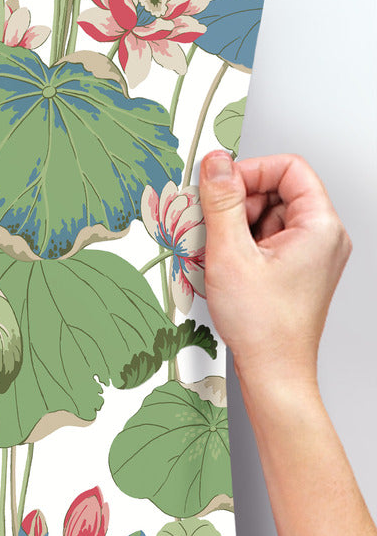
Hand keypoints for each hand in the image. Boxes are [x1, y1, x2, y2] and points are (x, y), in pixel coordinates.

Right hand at [199, 148, 351, 394]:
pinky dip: (242, 248)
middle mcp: (323, 237)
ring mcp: (311, 255)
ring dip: (236, 228)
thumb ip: (222, 203)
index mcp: (320, 226)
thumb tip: (216, 164)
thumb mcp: (231, 255)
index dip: (250, 171)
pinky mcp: (297, 271)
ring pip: (268, 218)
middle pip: (277, 192)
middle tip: (211, 227)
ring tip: (219, 256)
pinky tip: (226, 268)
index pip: (289, 169)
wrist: (274, 372)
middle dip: (238, 204)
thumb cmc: (263, 326)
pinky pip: (267, 242)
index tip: (218, 186)